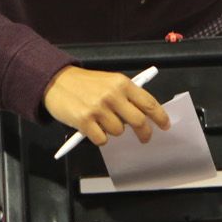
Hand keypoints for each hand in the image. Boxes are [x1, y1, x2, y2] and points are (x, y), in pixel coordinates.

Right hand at [42, 66, 169, 144]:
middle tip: (144, 138)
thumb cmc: (85, 83)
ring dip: (113, 131)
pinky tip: (92, 127)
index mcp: (122, 83)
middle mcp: (112, 95)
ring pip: (118, 132)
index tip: (165, 125)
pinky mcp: (84, 121)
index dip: (160, 116)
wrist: (56, 81)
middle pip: (138, 121)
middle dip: (143, 133)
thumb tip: (145, 113)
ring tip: (102, 121)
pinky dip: (99, 137)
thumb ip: (127, 95)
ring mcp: (98, 108)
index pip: (148, 102)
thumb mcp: (110, 81)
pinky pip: (102, 139)